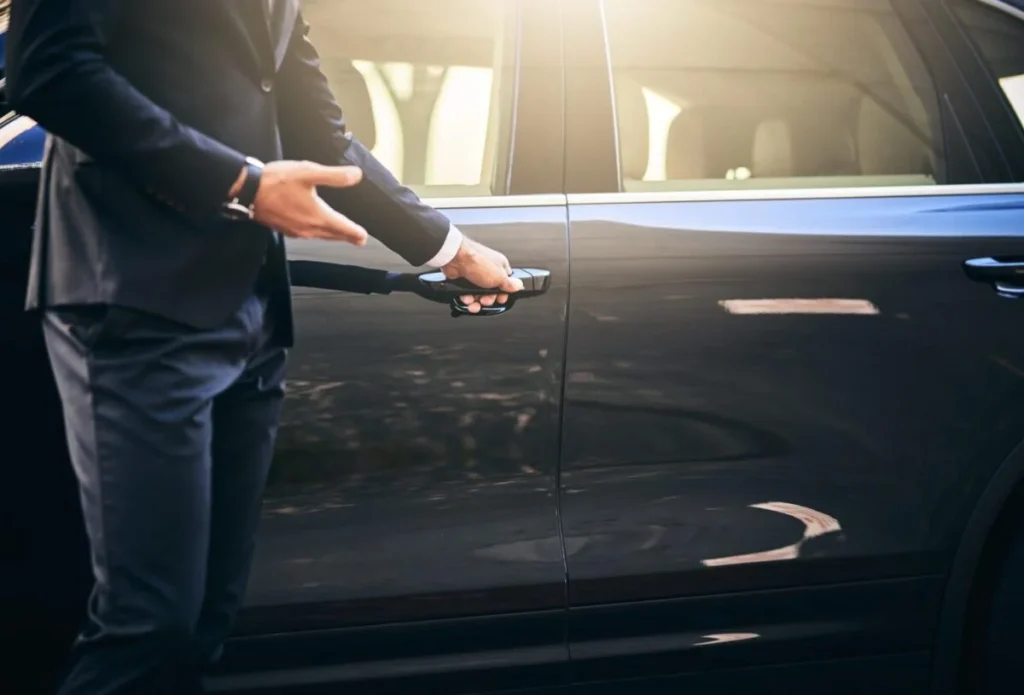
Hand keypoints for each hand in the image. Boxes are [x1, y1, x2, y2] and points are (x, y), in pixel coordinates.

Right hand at [239, 160, 368, 243]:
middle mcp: (309, 229)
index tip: (364, 237)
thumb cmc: (276, 181)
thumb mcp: (308, 172)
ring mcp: (296, 231)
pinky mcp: (285, 229)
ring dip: (332, 235)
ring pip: (320, 236)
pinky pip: (307, 234)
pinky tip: (315, 226)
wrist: (246, 191)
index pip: (344, 229)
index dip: (356, 233)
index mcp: (318, 216)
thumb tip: (357, 175)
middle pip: (334, 236)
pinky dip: (317, 232)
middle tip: (358, 239)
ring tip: (340, 233)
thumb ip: (335, 176)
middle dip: (347, 236)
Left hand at [441, 238, 523, 313]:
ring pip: (478, 293)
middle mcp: (488, 269)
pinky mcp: (464, 278)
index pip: (506, 283)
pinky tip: (466, 299)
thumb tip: (519, 285)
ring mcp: (475, 274)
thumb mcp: (499, 276)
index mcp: (499, 267)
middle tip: (485, 301)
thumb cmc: (477, 261)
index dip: (503, 293)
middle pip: (491, 291)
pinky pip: (467, 292)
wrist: (455, 258)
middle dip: (488, 299)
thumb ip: (509, 283)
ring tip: (474, 304)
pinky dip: (467, 298)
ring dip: (476, 301)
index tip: (500, 299)